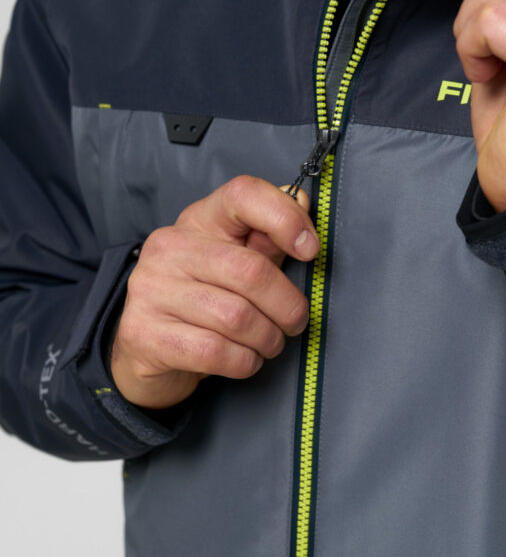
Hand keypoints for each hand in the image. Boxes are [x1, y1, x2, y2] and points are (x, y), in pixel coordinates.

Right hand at [110, 176, 318, 408]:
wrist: (146, 351)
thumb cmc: (204, 299)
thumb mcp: (237, 261)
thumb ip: (268, 237)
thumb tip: (300, 201)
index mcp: (199, 220)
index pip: (243, 194)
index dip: (285, 218)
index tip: (310, 250)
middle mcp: (169, 247)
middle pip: (251, 270)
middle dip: (287, 306)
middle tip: (295, 322)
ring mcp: (151, 289)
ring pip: (236, 317)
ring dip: (267, 339)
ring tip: (269, 343)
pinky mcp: (145, 333)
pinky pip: (215, 351)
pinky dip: (244, 361)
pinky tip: (245, 359)